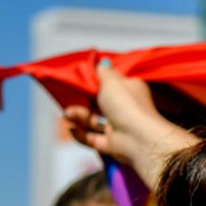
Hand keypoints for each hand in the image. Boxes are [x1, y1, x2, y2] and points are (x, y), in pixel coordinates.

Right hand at [65, 60, 195, 188]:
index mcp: (129, 91)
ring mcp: (118, 127)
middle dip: (81, 100)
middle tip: (67, 98)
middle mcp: (125, 108)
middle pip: (99, 102)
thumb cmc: (127, 105)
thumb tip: (104, 62)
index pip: (112, 84)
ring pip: (93, 120)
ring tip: (68, 114)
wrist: (139, 139)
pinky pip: (91, 138)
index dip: (96, 81)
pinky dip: (80, 134)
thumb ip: (104, 72)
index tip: (79, 78)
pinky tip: (72, 128)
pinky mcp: (111, 143)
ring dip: (78, 116)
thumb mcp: (113, 81)